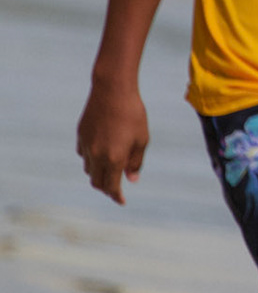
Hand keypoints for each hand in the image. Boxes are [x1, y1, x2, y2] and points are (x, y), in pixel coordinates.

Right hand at [77, 80, 148, 204]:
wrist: (112, 91)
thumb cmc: (133, 114)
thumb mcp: (142, 139)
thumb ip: (136, 161)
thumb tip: (131, 179)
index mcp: (114, 158)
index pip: (112, 186)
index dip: (116, 196)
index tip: (122, 201)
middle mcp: (96, 155)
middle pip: (97, 182)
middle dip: (106, 188)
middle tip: (116, 188)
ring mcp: (86, 146)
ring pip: (89, 169)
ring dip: (99, 173)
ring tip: (111, 170)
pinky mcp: (80, 136)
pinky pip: (83, 155)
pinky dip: (91, 159)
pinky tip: (101, 153)